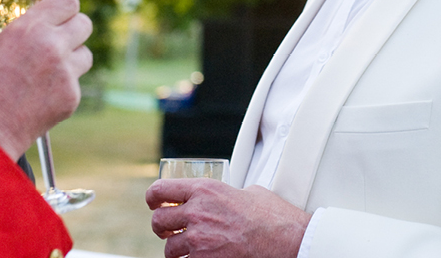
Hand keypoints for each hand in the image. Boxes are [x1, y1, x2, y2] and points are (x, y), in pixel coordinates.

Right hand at [0, 0, 92, 159]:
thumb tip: (8, 31)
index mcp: (30, 28)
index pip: (68, 1)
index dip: (63, 7)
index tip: (56, 14)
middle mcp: (53, 47)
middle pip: (85, 24)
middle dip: (72, 30)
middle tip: (55, 41)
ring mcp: (65, 74)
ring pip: (85, 55)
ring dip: (71, 58)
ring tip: (46, 71)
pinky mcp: (71, 98)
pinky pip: (75, 83)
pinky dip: (62, 87)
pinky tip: (39, 97)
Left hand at [146, 179, 310, 257]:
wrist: (287, 240)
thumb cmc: (272, 217)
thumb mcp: (247, 191)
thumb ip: (227, 193)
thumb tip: (222, 197)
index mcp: (206, 190)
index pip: (161, 190)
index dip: (153, 198)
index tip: (155, 203)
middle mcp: (197, 213)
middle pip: (158, 221)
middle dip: (161, 227)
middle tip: (168, 230)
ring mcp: (199, 240)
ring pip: (169, 248)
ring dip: (176, 250)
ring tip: (188, 249)